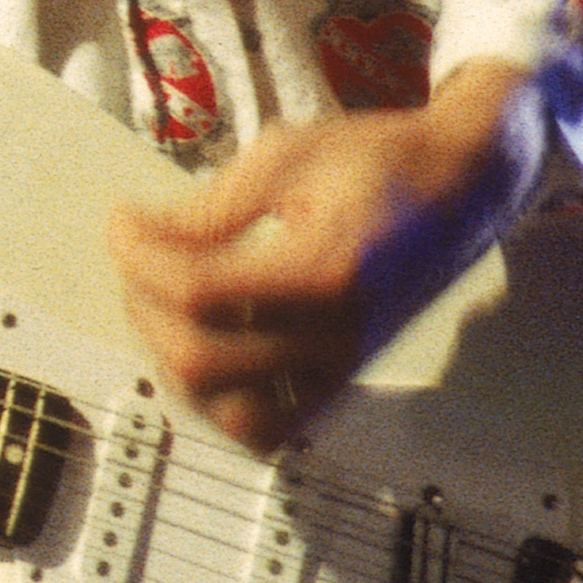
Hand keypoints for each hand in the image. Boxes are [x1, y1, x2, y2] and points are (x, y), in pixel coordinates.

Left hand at [110, 61, 541, 451]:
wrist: (459, 186)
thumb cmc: (379, 161)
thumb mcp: (288, 155)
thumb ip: (213, 206)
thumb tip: (146, 240)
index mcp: (327, 272)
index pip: (199, 292)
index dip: (141, 256)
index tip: (123, 221)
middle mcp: (338, 336)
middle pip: (200, 359)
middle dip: (144, 305)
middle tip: (135, 255)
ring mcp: (341, 368)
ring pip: (226, 412)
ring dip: (172, 360)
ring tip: (159, 300)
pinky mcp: (341, 381)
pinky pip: (266, 427)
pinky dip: (217, 400)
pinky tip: (198, 344)